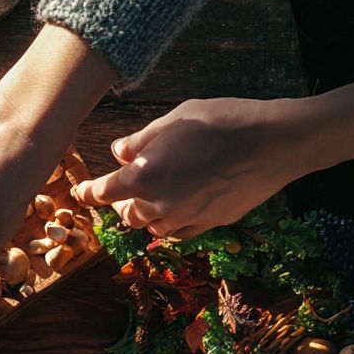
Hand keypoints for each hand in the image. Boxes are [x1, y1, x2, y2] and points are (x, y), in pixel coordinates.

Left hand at [75, 60, 353, 239]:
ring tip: (150, 197)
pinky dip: (170, 224)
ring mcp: (187, 218)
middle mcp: (161, 204)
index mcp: (145, 177)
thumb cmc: (223, 122)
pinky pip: (179, 233)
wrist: (274, 143)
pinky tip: (173, 211)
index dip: (88, 192)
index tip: (80, 192)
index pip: (103, 192)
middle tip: (122, 189)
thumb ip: (141, 140)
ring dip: (146, 213)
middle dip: (120, 203)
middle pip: (127, 214)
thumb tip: (119, 152)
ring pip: (152, 226)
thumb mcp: (175, 120)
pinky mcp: (210, 224)